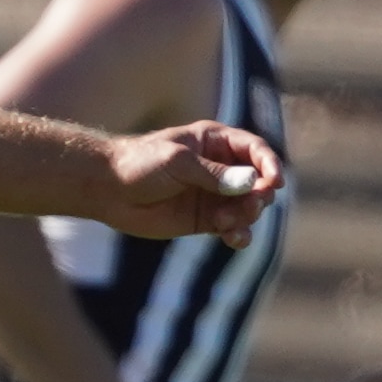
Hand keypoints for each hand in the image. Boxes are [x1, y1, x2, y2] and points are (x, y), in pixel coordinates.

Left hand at [100, 123, 283, 243]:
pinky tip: (234, 239)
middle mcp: (220, 168)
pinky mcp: (206, 219)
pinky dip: (239, 233)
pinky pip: (233, 227)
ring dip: (247, 216)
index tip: (274, 182)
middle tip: (252, 205)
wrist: (107, 190)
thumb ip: (214, 174)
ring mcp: (214, 195)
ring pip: (249, 206)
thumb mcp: (178, 162)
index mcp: (215, 142)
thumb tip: (251, 183)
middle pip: (258, 181)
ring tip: (228, 222)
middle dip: (260, 194)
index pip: (255, 150)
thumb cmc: (139, 164)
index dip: (269, 164)